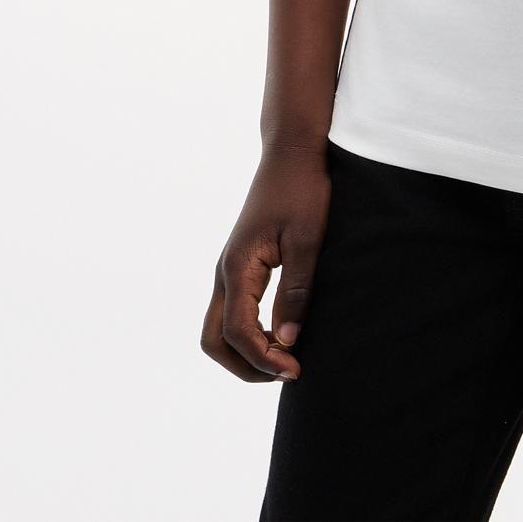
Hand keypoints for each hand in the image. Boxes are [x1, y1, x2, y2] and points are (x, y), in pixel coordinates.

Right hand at [200, 142, 331, 382]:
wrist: (291, 152)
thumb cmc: (303, 190)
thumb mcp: (308, 240)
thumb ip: (296, 291)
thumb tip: (288, 342)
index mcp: (238, 266)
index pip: (237, 332)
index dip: (264, 358)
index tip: (296, 370)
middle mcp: (225, 271)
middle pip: (214, 340)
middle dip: (246, 366)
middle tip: (287, 371)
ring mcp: (229, 269)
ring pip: (219, 329)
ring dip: (246, 352)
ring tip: (286, 357)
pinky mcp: (240, 265)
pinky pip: (232, 312)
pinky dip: (249, 334)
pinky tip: (281, 334)